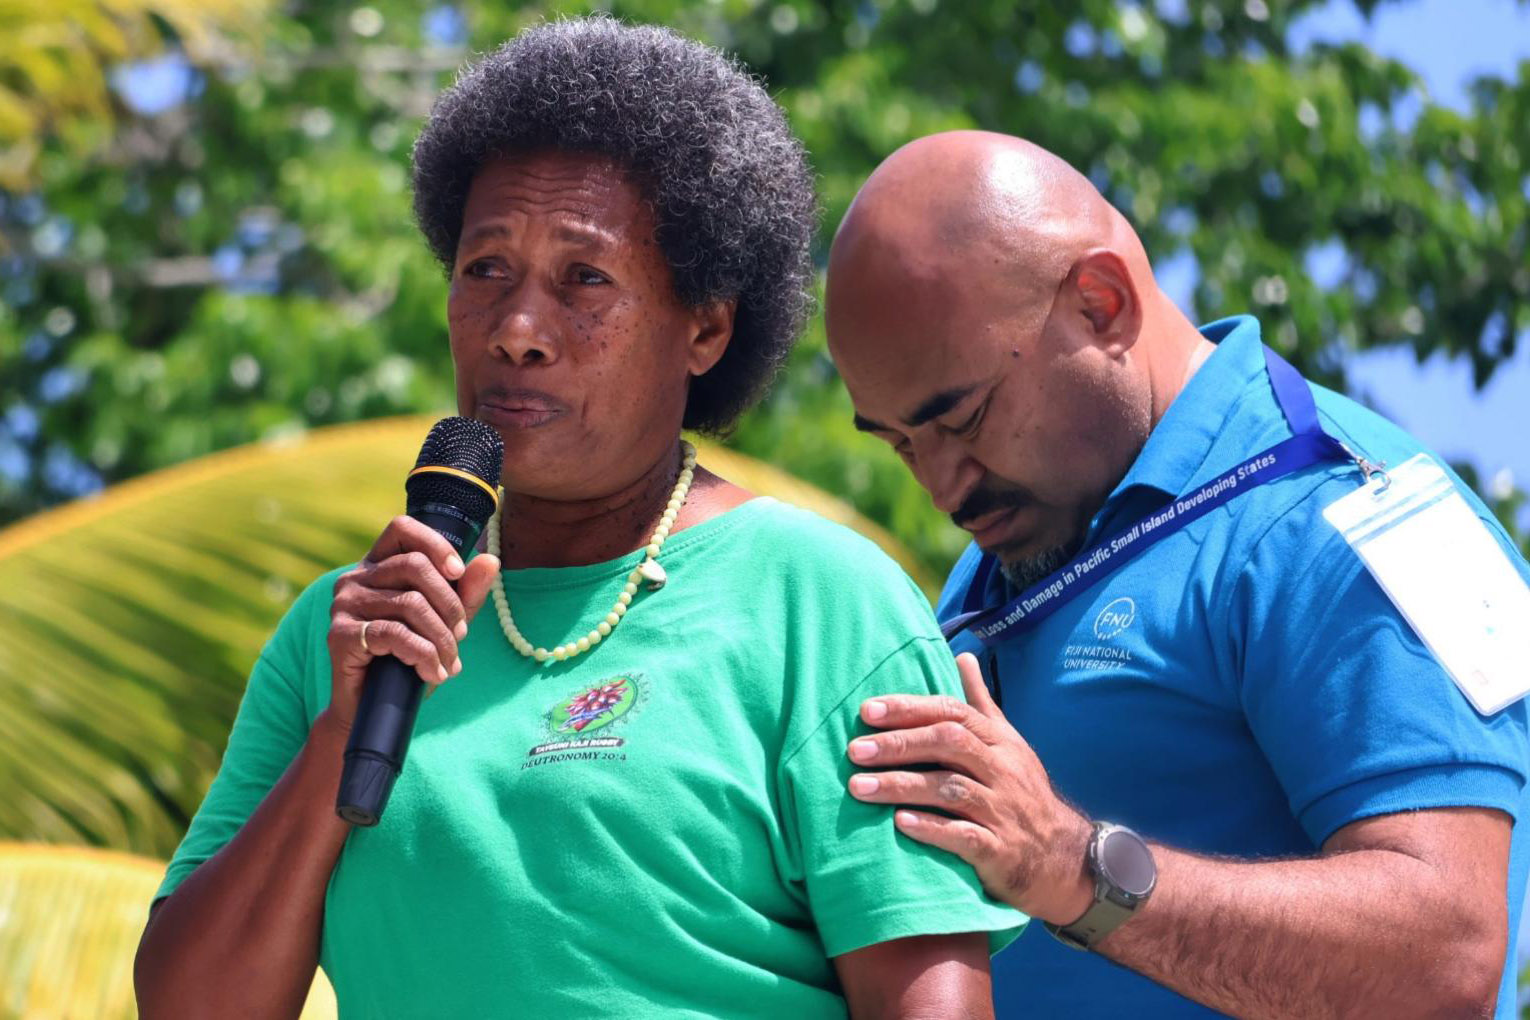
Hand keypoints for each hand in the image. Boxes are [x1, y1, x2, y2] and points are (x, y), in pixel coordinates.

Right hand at [325, 515, 499, 729]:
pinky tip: (433, 673)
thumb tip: (490, 560)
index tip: (459, 573)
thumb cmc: (408, 660)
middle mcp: (355, 578)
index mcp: (377, 566)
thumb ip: (466, 592)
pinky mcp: (340, 635)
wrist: (373, 709)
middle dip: (450, 604)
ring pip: (411, 603)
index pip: (403, 529)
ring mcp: (344, 605)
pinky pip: (394, 634)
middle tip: (461, 635)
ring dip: (442, 639)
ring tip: (449, 663)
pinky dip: (424, 655)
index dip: (435, 544)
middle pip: (415, 566)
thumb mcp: (444, 622)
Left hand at [846, 652, 1095, 923]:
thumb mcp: (1007, 744)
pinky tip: (900, 824)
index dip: (910, 709)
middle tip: (854, 750)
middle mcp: (1002, 769)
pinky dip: (932, 828)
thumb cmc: (1022, 792)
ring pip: (949, 789)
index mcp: (998, 741)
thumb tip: (963, 656)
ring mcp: (1002, 809)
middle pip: (948, 744)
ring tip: (858, 787)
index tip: (867, 711)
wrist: (1063, 855)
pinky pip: (964, 835)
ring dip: (901, 786)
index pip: (952, 714)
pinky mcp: (1000, 849)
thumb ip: (980, 703)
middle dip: (899, 744)